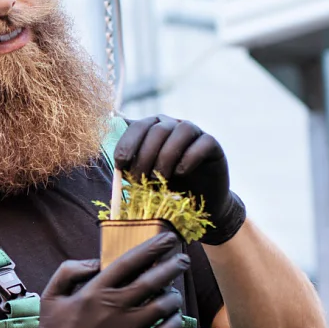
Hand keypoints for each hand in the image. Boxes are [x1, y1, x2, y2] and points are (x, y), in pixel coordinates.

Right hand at [0, 236, 189, 327]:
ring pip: (163, 305)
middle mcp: (114, 307)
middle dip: (173, 266)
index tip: (168, 239)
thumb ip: (69, 271)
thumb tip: (96, 261)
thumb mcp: (50, 296)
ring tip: (174, 293)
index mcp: (95, 291)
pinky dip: (175, 321)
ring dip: (173, 295)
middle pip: (153, 280)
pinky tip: (174, 318)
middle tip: (183, 260)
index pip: (130, 262)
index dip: (152, 248)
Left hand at [113, 115, 245, 243]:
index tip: (120, 164)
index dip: (127, 143)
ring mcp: (194, 132)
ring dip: (166, 156)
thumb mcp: (143, 177)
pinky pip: (203, 142)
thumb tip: (116, 163)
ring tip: (160, 178)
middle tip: (139, 178)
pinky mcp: (212, 144)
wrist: (197, 202)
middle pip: (157, 129)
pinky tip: (180, 173)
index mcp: (152, 128)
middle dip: (144, 155)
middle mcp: (173, 125)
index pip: (137, 126)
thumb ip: (131, 167)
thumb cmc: (166, 187)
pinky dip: (189, 158)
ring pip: (180, 131)